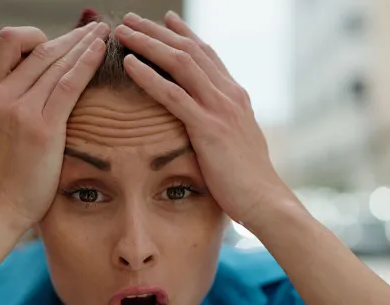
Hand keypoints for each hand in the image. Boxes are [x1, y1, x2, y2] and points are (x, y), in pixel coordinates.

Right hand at [0, 22, 109, 227]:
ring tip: (103, 34)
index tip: (60, 45)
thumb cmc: (1, 175)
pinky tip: (101, 52)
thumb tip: (34, 89)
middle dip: (70, 37)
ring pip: (55, 62)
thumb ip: (8, 105)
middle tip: (93, 29)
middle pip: (38, 50)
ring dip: (83, 43)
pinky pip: (68, 84)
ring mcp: (19, 109)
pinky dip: (86, 63)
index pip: (9, 44)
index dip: (37, 37)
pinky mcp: (41, 127)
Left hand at [115, 12, 293, 227]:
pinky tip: (128, 64)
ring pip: (179, 63)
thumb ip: (224, 125)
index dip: (184, 35)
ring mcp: (220, 108)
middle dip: (158, 32)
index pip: (207, 55)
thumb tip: (211, 123)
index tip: (165, 20)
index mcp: (236, 97)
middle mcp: (229, 95)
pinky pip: (173, 95)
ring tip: (123, 31)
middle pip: (189, 51)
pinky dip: (148, 76)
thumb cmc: (249, 180)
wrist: (266, 200)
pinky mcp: (208, 128)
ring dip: (148, 44)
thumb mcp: (238, 143)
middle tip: (132, 19)